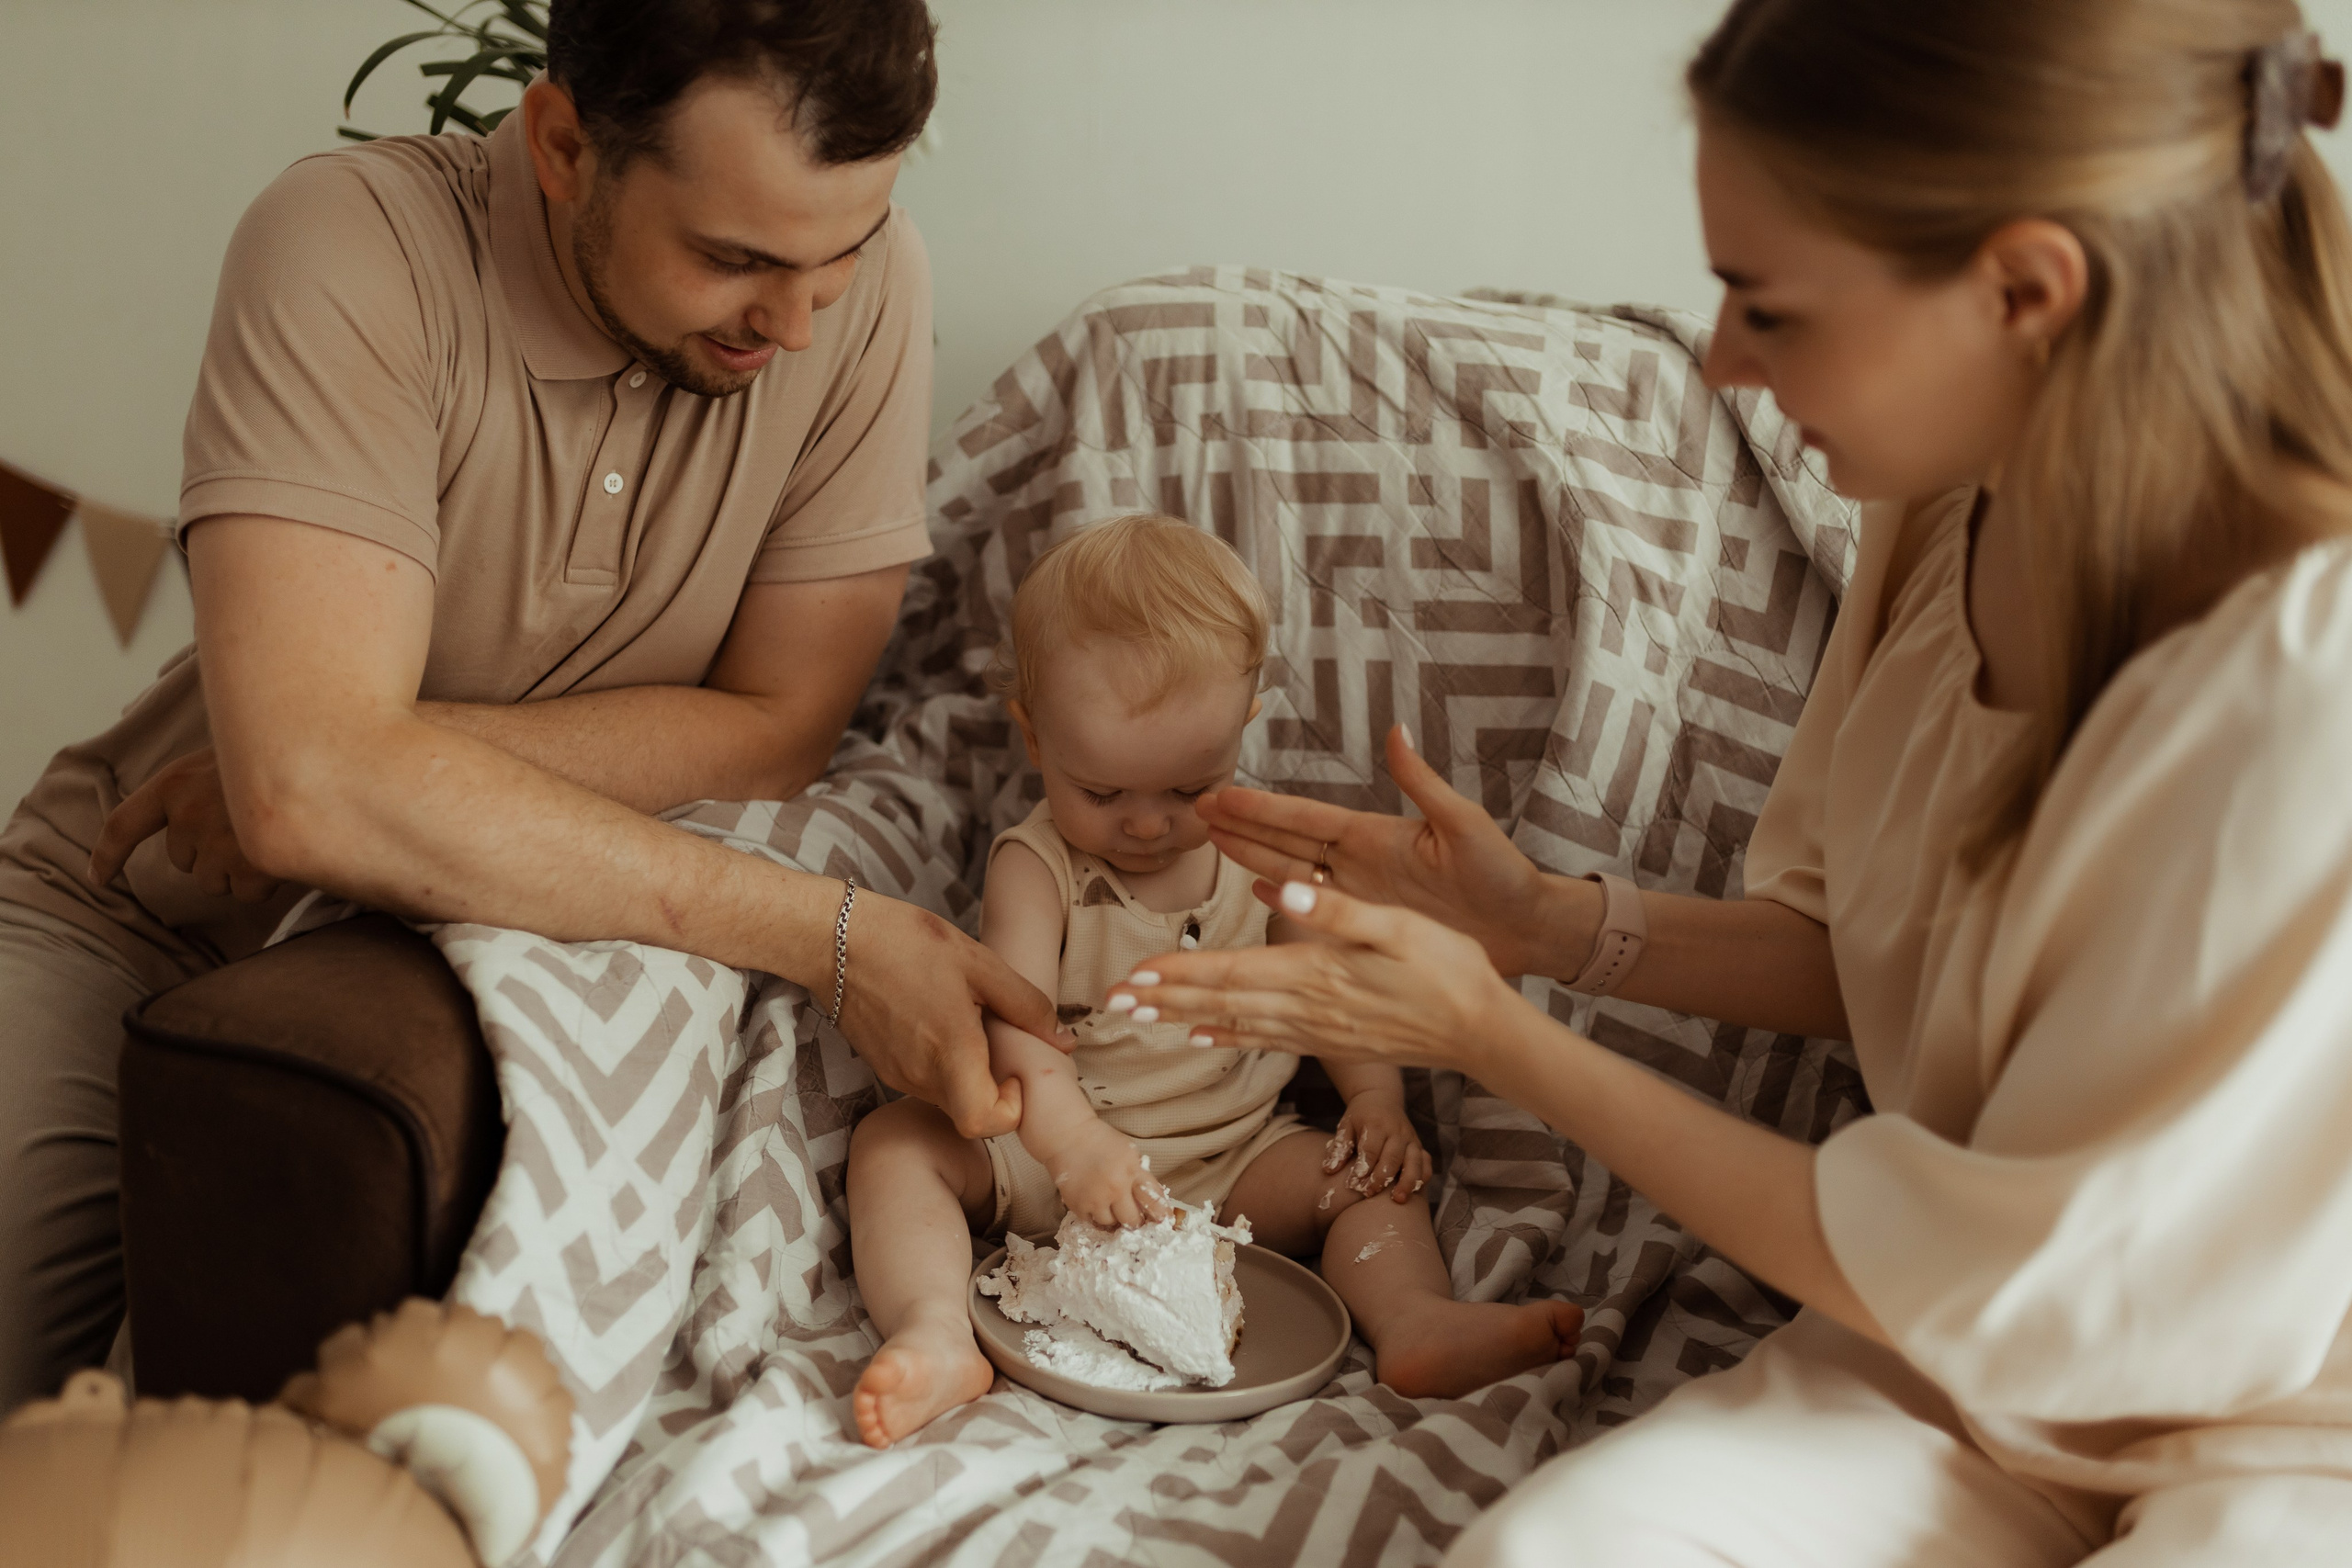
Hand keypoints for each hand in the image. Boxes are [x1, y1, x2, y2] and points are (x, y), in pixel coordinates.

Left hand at [88, 747, 282, 901]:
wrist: (330, 753)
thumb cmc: (284, 751)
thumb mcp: (232, 754)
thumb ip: (205, 784)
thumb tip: (193, 823)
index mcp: (177, 781)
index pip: (125, 825)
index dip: (108, 854)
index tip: (97, 878)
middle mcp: (189, 814)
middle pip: (184, 860)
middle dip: (212, 853)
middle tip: (250, 826)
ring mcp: (220, 842)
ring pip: (215, 881)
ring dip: (240, 869)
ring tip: (272, 838)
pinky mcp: (253, 865)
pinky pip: (248, 893)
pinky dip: (266, 883)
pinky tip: (287, 855)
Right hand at [834, 891, 1075, 1140]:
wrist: (836, 940)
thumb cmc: (908, 943)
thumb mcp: (980, 963)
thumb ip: (1027, 1006)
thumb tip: (1063, 1041)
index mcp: (951, 1053)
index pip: (985, 1123)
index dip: (1010, 1110)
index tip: (1014, 1072)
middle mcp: (921, 1076)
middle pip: (969, 1112)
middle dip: (993, 1087)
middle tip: (997, 1038)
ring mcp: (897, 1074)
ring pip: (947, 1097)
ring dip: (967, 1072)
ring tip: (967, 1020)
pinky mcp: (882, 1065)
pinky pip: (923, 1080)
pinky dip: (941, 1062)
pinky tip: (940, 1019)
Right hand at [1046, 1119, 1170, 1229]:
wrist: (1068, 1137)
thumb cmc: (1102, 1141)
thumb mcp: (1130, 1153)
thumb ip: (1140, 1175)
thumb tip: (1152, 1200)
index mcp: (1132, 1171)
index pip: (1153, 1200)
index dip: (1161, 1214)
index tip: (1164, 1220)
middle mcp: (1115, 1188)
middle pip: (1132, 1221)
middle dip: (1135, 1220)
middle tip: (1133, 1216)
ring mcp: (1095, 1199)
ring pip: (1111, 1224)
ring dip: (1114, 1218)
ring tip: (1111, 1206)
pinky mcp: (1077, 1205)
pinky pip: (1091, 1222)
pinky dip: (1096, 1216)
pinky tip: (1096, 1205)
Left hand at [1112, 880, 1522, 1073]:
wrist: (1483, 1030)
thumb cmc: (1449, 968)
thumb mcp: (1400, 925)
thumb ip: (1339, 908)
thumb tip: (1283, 887)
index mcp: (1318, 971)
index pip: (1231, 973)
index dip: (1176, 975)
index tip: (1131, 975)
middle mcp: (1308, 1006)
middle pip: (1220, 1002)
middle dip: (1162, 1000)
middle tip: (1111, 1001)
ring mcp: (1318, 1028)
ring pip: (1235, 1023)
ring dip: (1183, 1018)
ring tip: (1139, 1018)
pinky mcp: (1331, 1039)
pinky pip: (1266, 1041)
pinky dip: (1229, 1037)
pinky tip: (1201, 1037)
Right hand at [1198, 725, 1555, 975]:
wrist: (1526, 929)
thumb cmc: (1503, 876)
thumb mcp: (1465, 825)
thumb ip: (1424, 784)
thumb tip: (1397, 731)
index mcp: (1376, 834)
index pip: (1305, 817)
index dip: (1262, 807)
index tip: (1222, 793)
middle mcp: (1360, 860)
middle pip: (1286, 839)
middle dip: (1241, 824)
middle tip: (1197, 808)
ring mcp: (1360, 891)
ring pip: (1290, 870)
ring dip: (1250, 853)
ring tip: (1211, 838)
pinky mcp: (1367, 921)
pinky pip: (1312, 905)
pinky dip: (1281, 895)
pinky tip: (1255, 886)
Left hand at [1324, 1088, 1433, 1203]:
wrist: (1381, 1098)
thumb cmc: (1360, 1116)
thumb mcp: (1346, 1125)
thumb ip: (1339, 1148)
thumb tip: (1329, 1171)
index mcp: (1376, 1124)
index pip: (1371, 1149)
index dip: (1363, 1168)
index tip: (1354, 1184)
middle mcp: (1397, 1131)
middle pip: (1393, 1157)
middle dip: (1382, 1178)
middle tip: (1370, 1194)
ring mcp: (1411, 1138)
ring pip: (1414, 1161)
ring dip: (1407, 1181)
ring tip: (1398, 1200)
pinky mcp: (1419, 1145)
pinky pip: (1426, 1163)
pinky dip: (1422, 1177)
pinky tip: (1414, 1192)